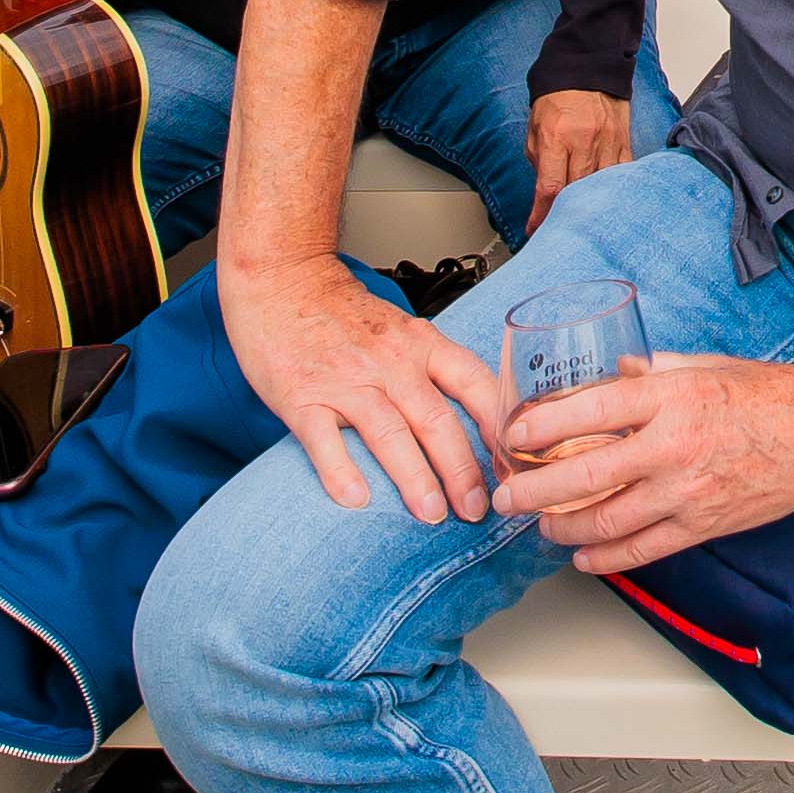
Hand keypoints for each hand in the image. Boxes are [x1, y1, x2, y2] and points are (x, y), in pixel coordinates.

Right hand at [222, 253, 514, 521]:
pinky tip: (356, 501)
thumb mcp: (402, 330)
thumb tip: (470, 424)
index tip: (512, 465)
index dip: (497, 428)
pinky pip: (323, 440)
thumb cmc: (343, 312)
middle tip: (477, 510)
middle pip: (436, 419)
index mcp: (421, 344)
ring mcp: (345, 380)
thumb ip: (430, 369)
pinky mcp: (301, 396)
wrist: (282, 278)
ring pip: (389, 432)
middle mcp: (390, 361)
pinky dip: (340, 471)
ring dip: (414, 478)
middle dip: (461, 470)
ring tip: (432, 514)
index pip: (474, 384)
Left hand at [501, 351, 793, 568]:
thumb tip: (609, 375)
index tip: (513, 434)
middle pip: (584, 476)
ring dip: (563, 529)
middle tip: (507, 497)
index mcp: (671, 397)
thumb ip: (651, 372)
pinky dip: (606, 559)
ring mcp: (687, 492)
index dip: (541, 426)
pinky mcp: (702, 524)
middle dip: (534, 492)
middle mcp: (673, 446)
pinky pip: (643, 550)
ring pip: (607, 521)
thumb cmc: (770, 394)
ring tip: (540, 527)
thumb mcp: (706, 365)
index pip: (589, 412)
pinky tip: (584, 557)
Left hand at [527, 87, 629, 224]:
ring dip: (589, 204)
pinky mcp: (624, 141)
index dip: (542, 214)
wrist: (588, 69)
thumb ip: (539, 162)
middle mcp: (584, 141)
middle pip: (576, 191)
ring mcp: (608, 142)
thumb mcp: (535, 129)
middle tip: (556, 228)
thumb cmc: (558, 98)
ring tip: (581, 219)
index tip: (535, 229)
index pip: (550, 187)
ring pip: (601, 186)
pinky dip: (612, 190)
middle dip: (563, 213)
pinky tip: (606, 200)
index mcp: (556, 137)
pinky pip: (621, 174)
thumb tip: (544, 194)